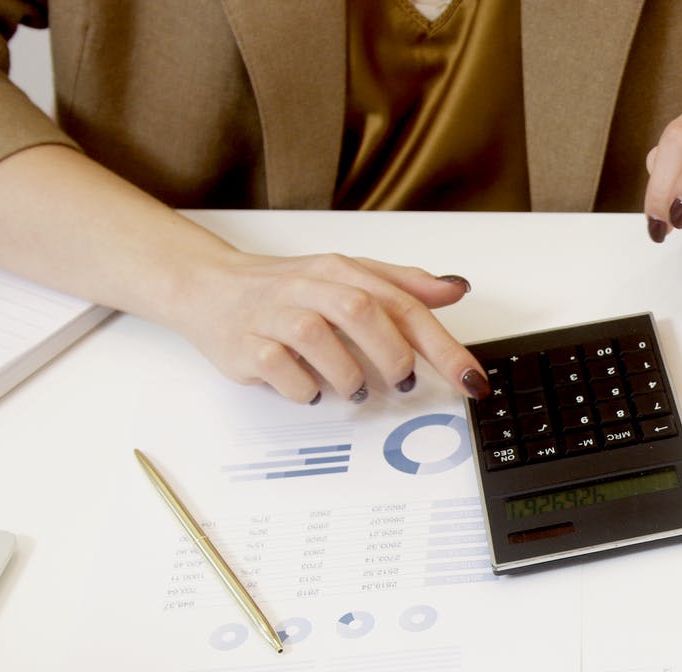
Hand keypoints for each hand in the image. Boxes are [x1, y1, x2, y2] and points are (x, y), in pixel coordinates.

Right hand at [168, 250, 490, 404]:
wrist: (209, 287)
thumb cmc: (287, 287)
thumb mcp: (349, 276)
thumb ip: (404, 285)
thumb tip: (455, 289)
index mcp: (341, 271)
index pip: (403, 304)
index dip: (443, 346)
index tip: (472, 380)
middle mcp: (308, 287)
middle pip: (360, 310)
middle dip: (392, 354)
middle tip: (402, 381)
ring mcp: (273, 315)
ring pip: (316, 337)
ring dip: (347, 374)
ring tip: (355, 387)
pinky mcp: (244, 345)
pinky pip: (277, 368)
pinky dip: (303, 387)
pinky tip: (311, 389)